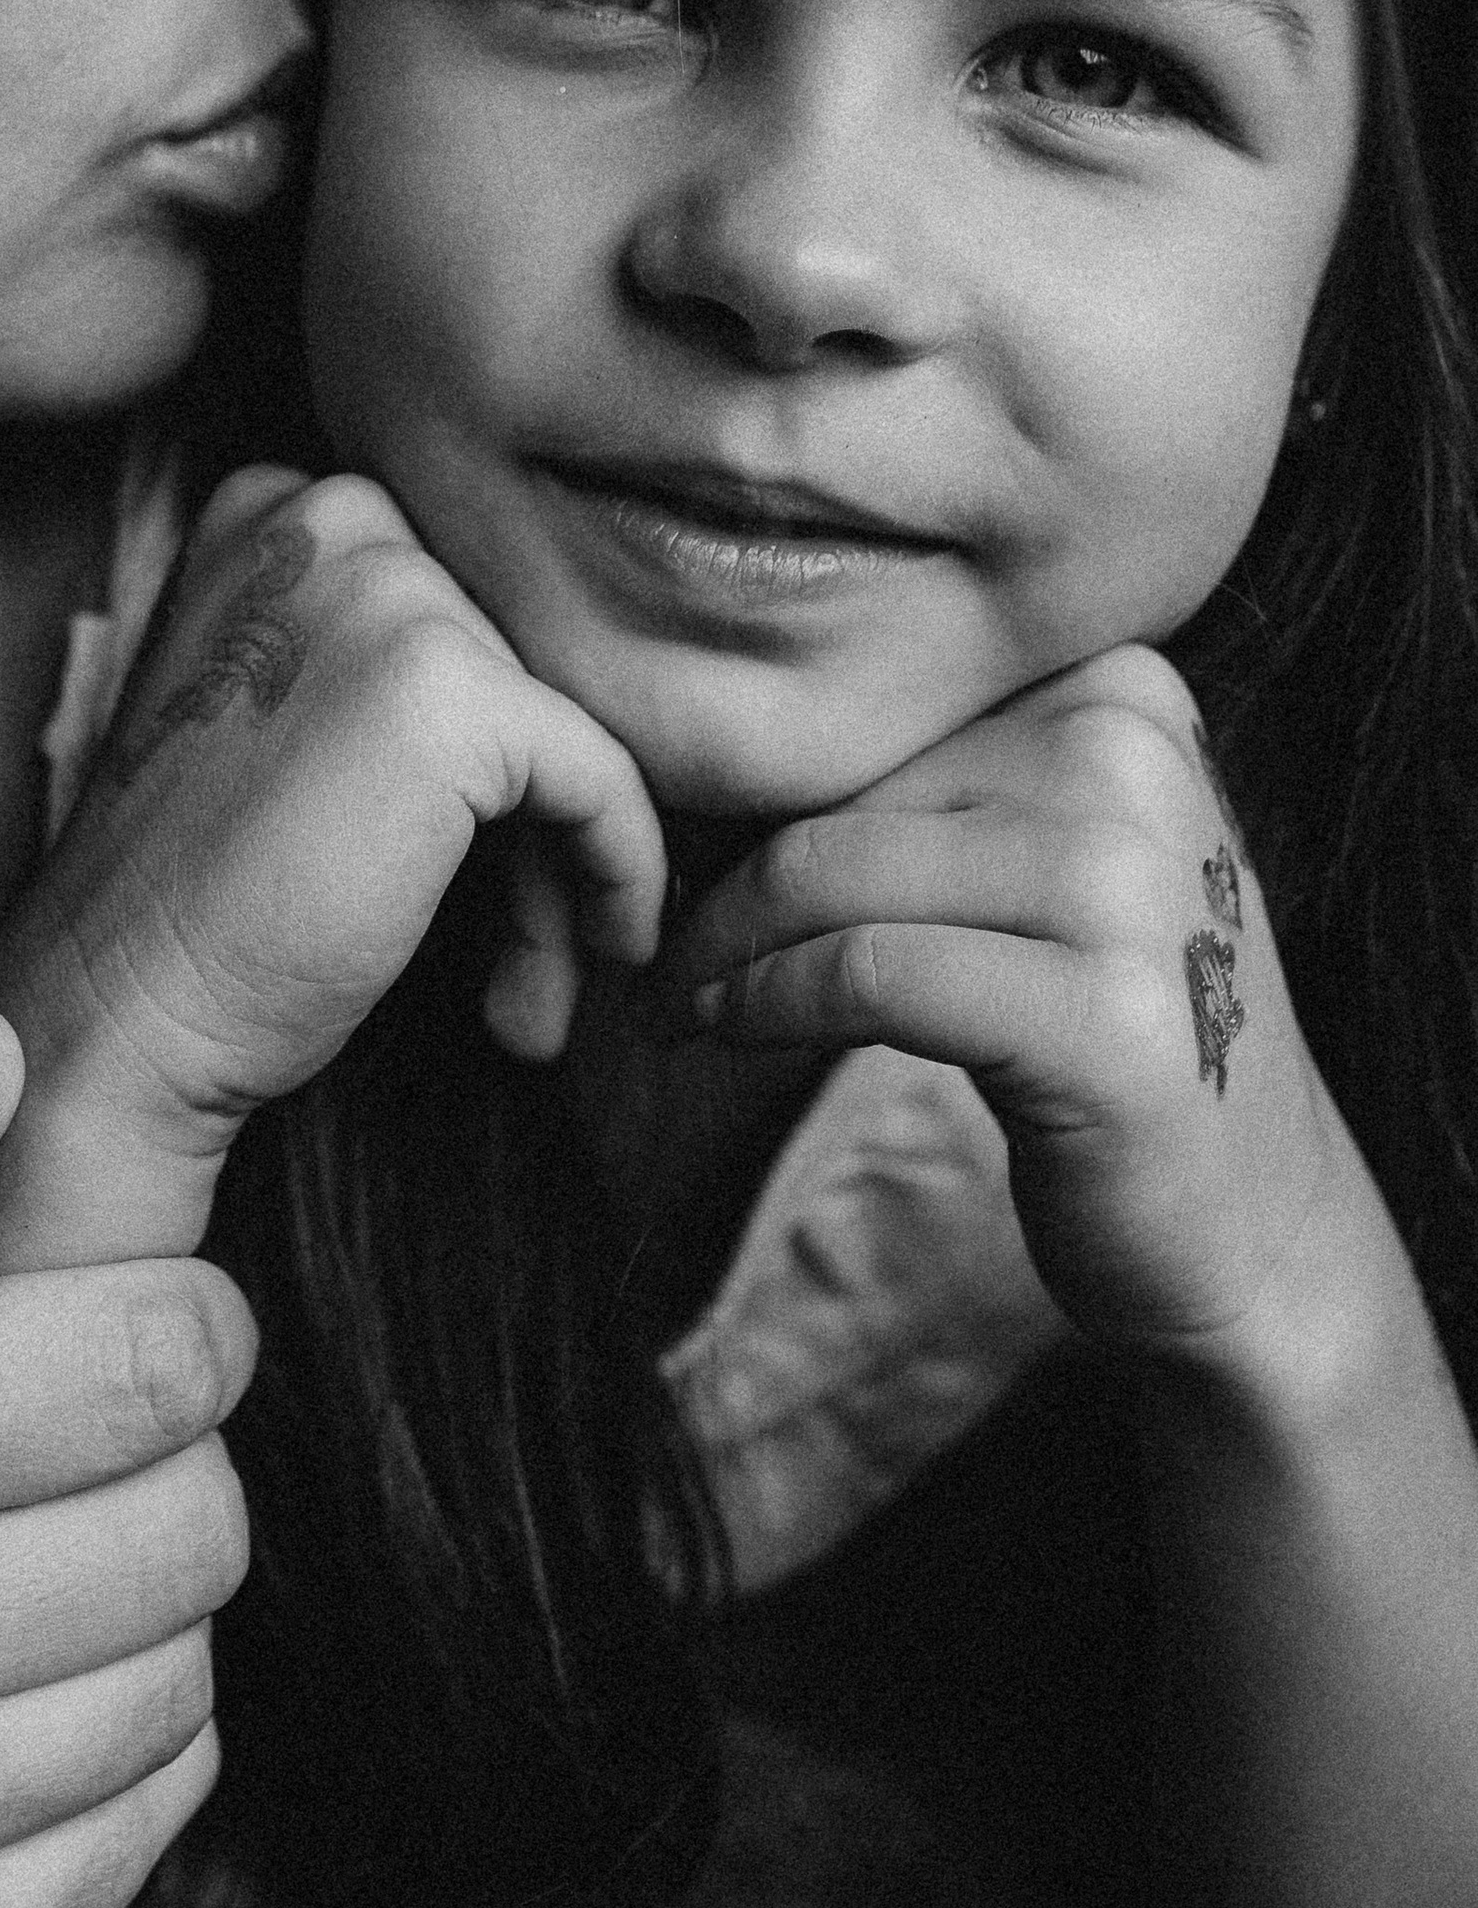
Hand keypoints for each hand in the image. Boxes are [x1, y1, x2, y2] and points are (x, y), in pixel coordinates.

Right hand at [0, 470, 664, 1271]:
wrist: (115, 1009)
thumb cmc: (189, 901)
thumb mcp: (273, 720)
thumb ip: (387, 673)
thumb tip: (565, 722)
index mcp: (274, 512)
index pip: (457, 613)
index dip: (483, 758)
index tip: (474, 871)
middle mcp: (329, 519)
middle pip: (515, 668)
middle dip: (527, 822)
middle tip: (515, 956)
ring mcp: (387, 592)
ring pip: (561, 729)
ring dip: (560, 872)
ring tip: (529, 989)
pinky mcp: (449, 690)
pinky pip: (602, 776)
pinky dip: (621, 870)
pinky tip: (606, 949)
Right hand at [0, 1011, 250, 1907]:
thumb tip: (0, 1060)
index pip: (134, 1367)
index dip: (183, 1310)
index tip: (141, 1301)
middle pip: (184, 1529)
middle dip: (179, 1447)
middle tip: (92, 1420)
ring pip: (174, 1688)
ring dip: (154, 1600)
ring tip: (45, 1541)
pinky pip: (121, 1846)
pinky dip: (120, 1748)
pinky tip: (24, 1678)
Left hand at [661, 646, 1343, 1356]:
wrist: (1252, 1221)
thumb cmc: (1098, 1026)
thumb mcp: (1036, 863)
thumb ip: (920, 787)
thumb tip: (682, 754)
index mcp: (1119, 686)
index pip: (875, 715)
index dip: (756, 795)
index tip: (679, 864)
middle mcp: (1134, 757)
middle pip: (843, 792)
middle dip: (723, 879)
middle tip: (655, 952)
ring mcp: (1131, 884)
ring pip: (833, 874)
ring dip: (724, 949)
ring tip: (679, 1002)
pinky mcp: (1104, 1015)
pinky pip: (866, 974)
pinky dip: (766, 1002)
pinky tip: (726, 1033)